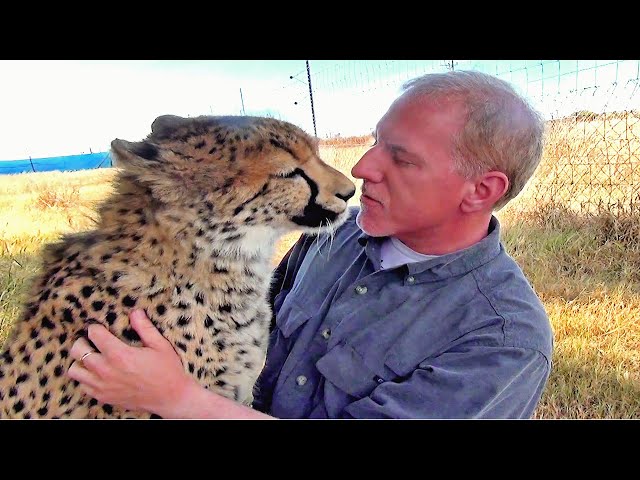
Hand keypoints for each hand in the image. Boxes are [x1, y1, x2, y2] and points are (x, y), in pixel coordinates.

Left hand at [67, 309, 194, 416]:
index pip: (94, 334)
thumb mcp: (160, 345)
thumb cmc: (168, 371)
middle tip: (93, 341)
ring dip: (81, 362)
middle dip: (83, 342)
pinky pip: (83, 386)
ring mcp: (103, 386)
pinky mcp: (103, 397)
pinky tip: (99, 374)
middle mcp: (106, 370)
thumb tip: (135, 312)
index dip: (96, 328)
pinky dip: (86, 378)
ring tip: (93, 358)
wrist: (171, 398)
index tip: (100, 327)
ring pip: (75, 370)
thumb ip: (145, 328)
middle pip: (78, 351)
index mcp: (120, 354)